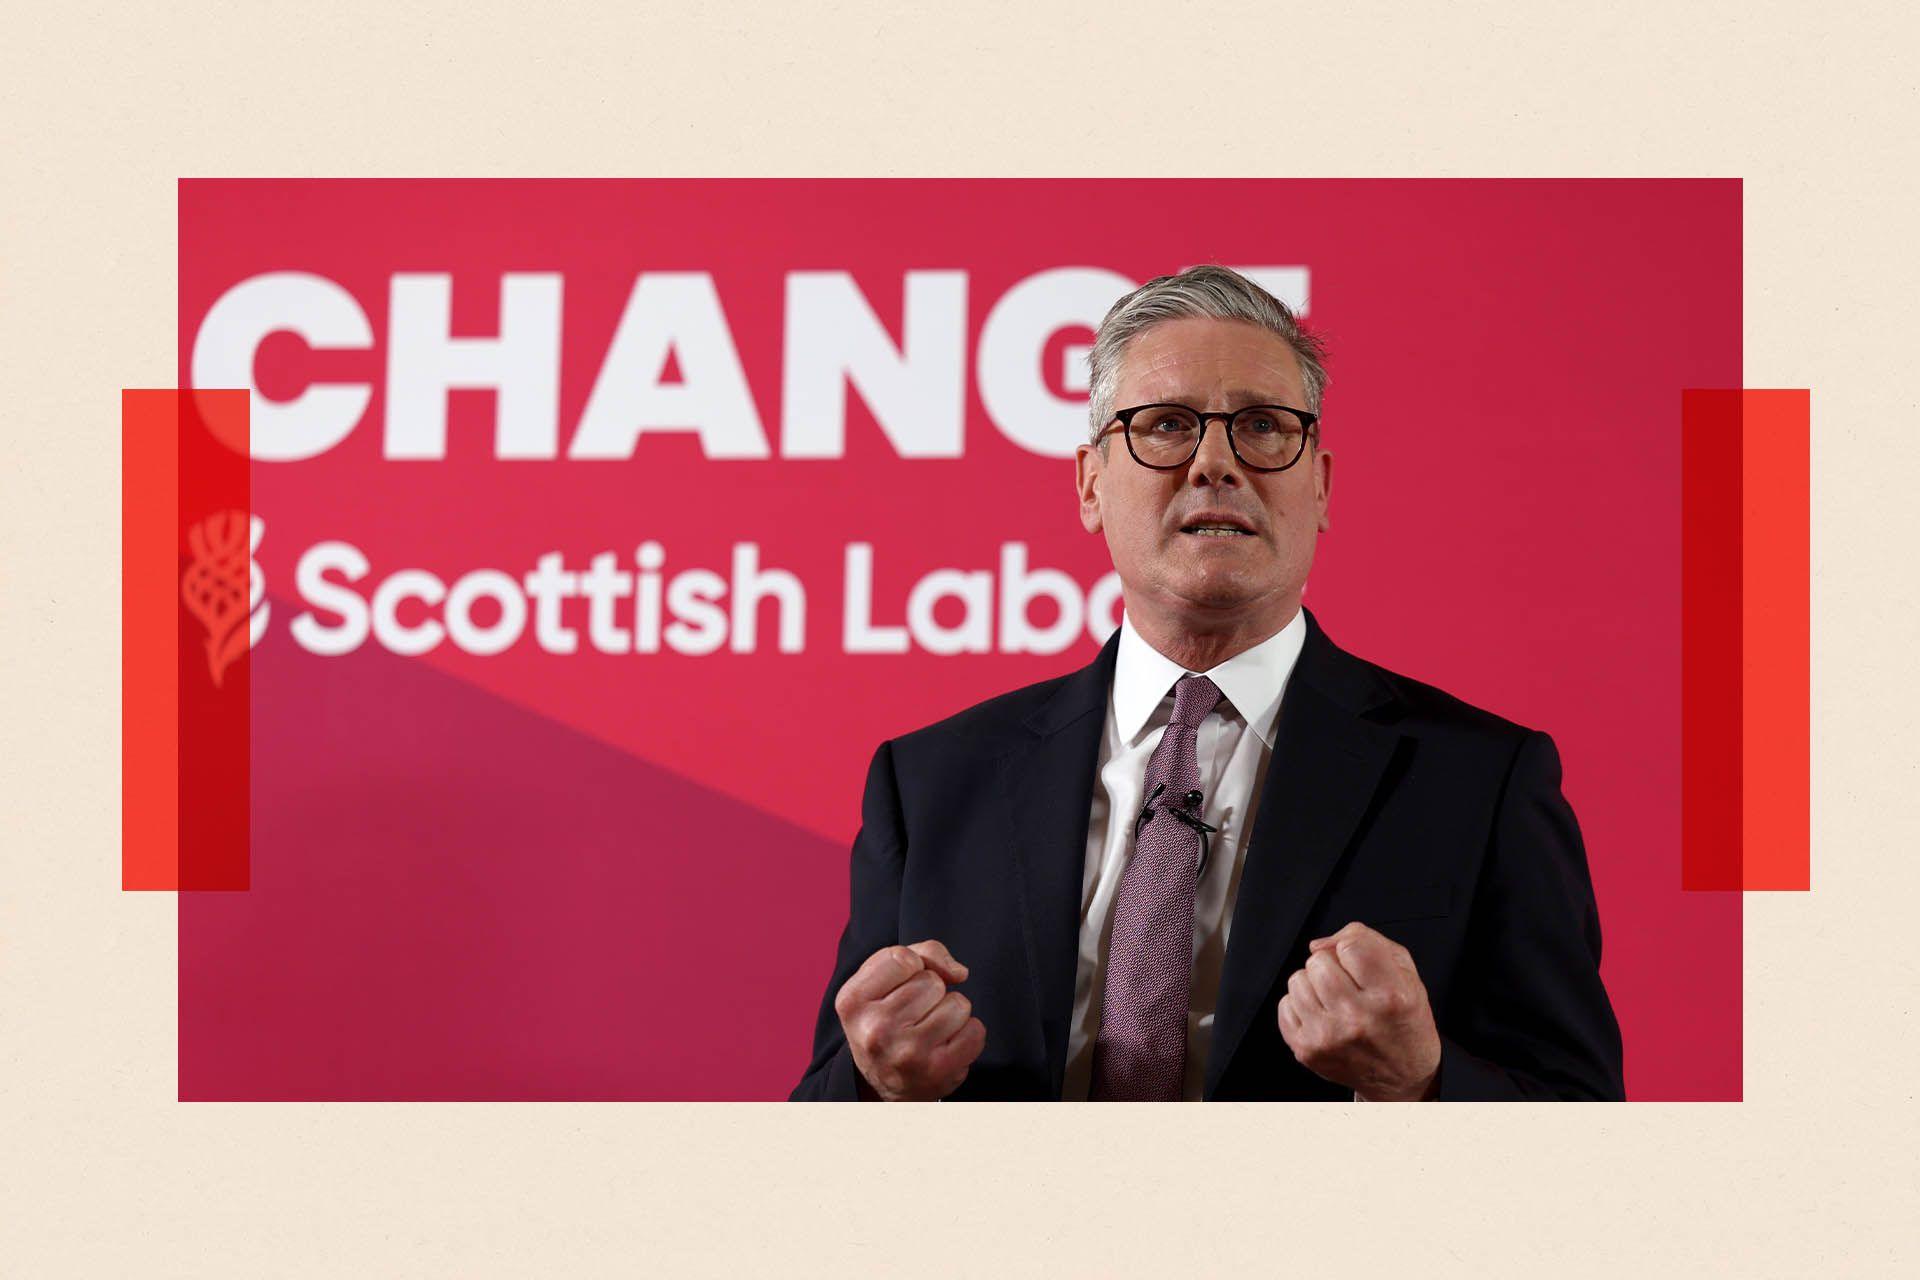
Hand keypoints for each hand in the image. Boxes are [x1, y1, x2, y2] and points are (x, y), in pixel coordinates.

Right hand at [834, 939, 985, 1100]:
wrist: (883, 1082)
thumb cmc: (886, 1020)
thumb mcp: (883, 980)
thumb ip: (921, 954)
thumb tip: (958, 973)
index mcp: (852, 1001)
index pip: (902, 958)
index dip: (912, 965)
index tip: (903, 982)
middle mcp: (875, 1030)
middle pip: (932, 981)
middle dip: (932, 990)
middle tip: (916, 1012)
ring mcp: (907, 1054)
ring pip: (958, 1004)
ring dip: (951, 1011)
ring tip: (931, 1027)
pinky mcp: (937, 1072)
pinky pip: (975, 1031)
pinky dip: (967, 1033)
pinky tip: (946, 1043)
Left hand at [1277, 921, 1440, 1100]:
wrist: (1403, 1075)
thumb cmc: (1403, 1020)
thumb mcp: (1405, 973)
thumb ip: (1366, 942)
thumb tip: (1318, 944)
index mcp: (1390, 996)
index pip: (1350, 946)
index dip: (1352, 948)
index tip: (1359, 963)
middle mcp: (1357, 1018)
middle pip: (1318, 961)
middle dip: (1329, 965)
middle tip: (1347, 984)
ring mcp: (1328, 1036)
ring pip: (1297, 981)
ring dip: (1313, 984)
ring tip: (1334, 1000)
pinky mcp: (1307, 1050)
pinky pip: (1285, 1006)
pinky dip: (1300, 1006)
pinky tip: (1322, 1016)